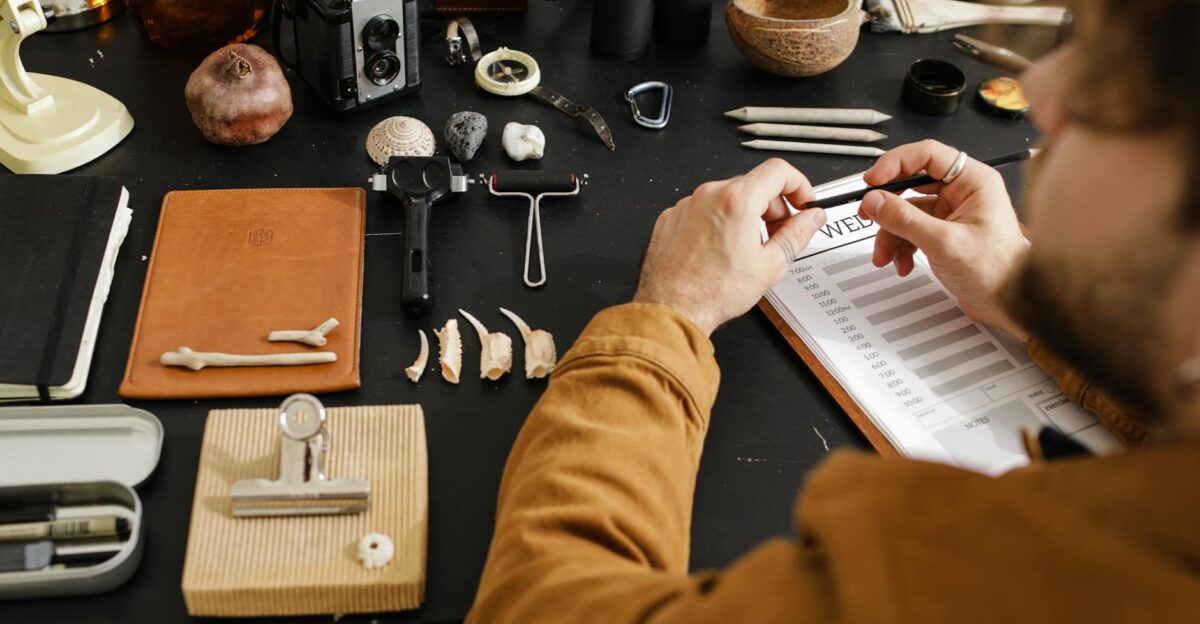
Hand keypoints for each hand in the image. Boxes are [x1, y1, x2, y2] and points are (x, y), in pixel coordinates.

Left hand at [634, 159, 827, 335]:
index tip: (802, 202)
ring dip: (745, 216)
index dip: (798, 185)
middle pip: (753, 185)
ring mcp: (687, 205)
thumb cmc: (711, 292)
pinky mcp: (672, 217)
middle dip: (773, 207)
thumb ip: (797, 235)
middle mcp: (709, 195)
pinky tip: (721, 251)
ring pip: (727, 198)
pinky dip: (718, 223)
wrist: (671, 309)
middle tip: (778, 235)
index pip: (778, 171)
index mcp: (736, 201)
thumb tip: (811, 219)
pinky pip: (703, 210)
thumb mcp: (769, 266)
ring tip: (747, 250)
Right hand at [859, 140, 1029, 341]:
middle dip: (888, 204)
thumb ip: (905, 219)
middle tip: (868, 212)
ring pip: (907, 211)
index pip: (927, 155)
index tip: (872, 181)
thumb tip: (875, 201)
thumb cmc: (997, 271)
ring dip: (890, 233)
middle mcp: (962, 192)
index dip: (895, 164)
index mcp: (973, 181)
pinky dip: (900, 246)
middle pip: (912, 184)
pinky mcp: (943, 232)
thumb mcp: (944, 242)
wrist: (1008, 304)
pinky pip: (911, 230)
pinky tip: (901, 262)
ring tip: (885, 254)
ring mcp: (952, 212)